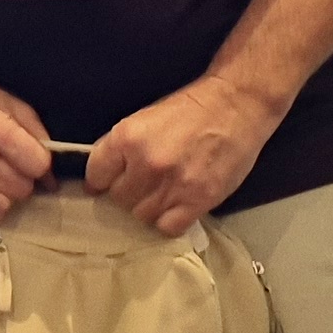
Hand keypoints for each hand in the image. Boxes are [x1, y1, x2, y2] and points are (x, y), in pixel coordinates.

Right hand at [0, 50, 54, 226]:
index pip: (38, 165)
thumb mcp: (10, 102)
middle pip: (21, 188)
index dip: (40, 162)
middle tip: (14, 165)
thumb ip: (36, 134)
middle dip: (24, 178)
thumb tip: (50, 175)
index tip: (33, 157)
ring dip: (6, 194)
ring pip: (2, 205)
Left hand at [84, 77, 278, 237]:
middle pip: (119, 199)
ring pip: (142, 216)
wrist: (236, 104)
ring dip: (149, 207)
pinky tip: (176, 208)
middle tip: (145, 182)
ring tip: (163, 193)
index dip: (102, 180)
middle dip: (128, 192)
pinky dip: (169, 222)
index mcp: (127, 138)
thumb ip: (120, 149)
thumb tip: (101, 178)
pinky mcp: (198, 201)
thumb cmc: (190, 109)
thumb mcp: (143, 119)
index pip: (96, 176)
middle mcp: (146, 164)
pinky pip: (168, 228)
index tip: (110, 182)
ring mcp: (172, 185)